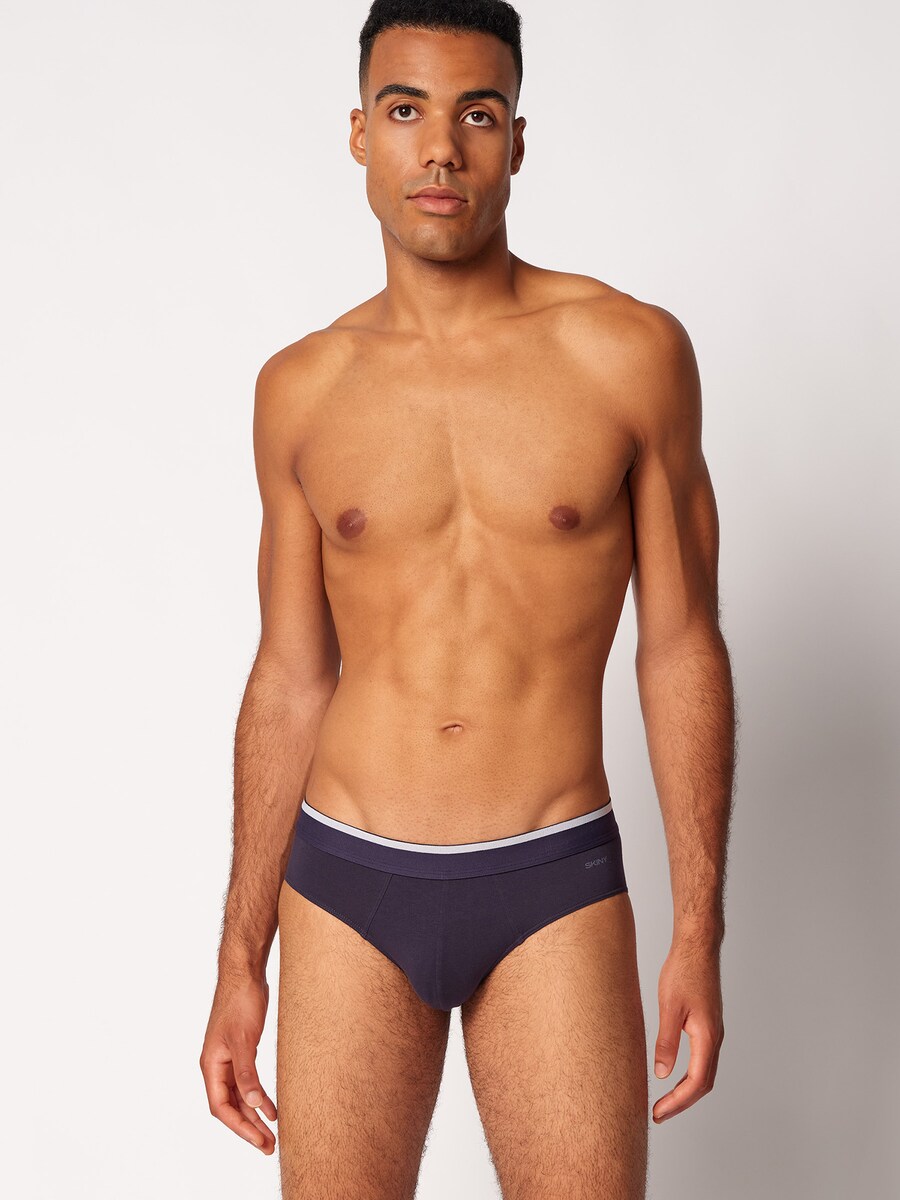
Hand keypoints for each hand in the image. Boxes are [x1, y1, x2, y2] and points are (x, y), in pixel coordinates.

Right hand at [200, 974, 277, 1153]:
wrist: (245, 973)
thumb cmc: (240, 1001)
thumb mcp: (245, 1039)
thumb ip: (247, 1073)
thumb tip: (252, 1104)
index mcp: (211, 1065)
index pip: (221, 1107)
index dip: (240, 1127)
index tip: (259, 1140)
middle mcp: (216, 1065)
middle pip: (231, 1106)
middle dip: (249, 1127)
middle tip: (269, 1146)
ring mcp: (228, 1058)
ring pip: (240, 1096)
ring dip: (254, 1114)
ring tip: (272, 1134)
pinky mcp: (242, 1051)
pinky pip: (248, 1082)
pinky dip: (258, 1096)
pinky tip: (271, 1107)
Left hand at [652, 939, 724, 1123]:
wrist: (698, 947)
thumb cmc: (684, 971)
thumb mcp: (669, 1007)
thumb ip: (667, 1041)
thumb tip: (661, 1074)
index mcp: (707, 1036)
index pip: (696, 1082)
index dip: (677, 1102)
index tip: (658, 1112)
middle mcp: (715, 1038)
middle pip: (703, 1083)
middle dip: (681, 1102)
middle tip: (658, 1113)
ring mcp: (714, 1032)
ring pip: (704, 1072)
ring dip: (686, 1090)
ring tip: (664, 1101)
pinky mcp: (708, 1026)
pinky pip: (702, 1060)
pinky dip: (689, 1075)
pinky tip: (674, 1075)